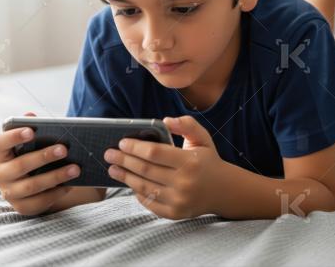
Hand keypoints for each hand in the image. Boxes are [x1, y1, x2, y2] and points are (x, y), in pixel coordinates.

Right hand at [0, 112, 80, 215]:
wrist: (38, 185)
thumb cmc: (36, 156)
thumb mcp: (35, 143)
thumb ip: (33, 129)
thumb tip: (30, 115)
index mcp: (1, 154)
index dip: (13, 136)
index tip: (31, 130)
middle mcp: (0, 174)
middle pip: (19, 165)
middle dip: (43, 157)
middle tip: (64, 149)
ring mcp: (9, 192)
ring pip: (31, 186)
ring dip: (55, 176)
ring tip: (75, 169)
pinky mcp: (22, 207)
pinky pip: (39, 201)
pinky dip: (56, 193)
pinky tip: (70, 185)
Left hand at [104, 115, 226, 219]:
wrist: (224, 190)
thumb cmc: (208, 160)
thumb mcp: (202, 138)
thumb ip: (186, 125)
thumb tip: (165, 121)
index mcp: (190, 162)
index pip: (155, 153)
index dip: (135, 147)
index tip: (122, 142)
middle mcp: (184, 183)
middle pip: (145, 170)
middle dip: (124, 161)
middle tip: (109, 154)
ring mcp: (179, 201)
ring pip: (144, 187)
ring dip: (125, 177)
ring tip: (113, 168)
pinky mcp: (175, 213)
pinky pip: (150, 203)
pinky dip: (138, 193)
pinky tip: (130, 183)